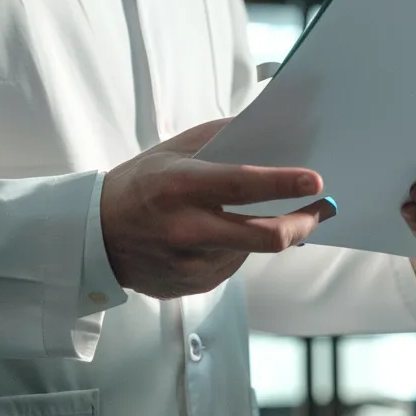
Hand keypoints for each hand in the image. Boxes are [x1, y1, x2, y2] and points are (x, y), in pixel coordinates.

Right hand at [103, 119, 336, 299]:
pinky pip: (232, 265)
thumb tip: (270, 130)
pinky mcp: (193, 285)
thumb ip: (219, 139)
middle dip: (302, 223)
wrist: (95, 238)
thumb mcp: (172, 151)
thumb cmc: (138, 185)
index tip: (316, 181)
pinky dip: (236, 248)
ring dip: (259, 231)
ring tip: (241, 215)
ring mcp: (189, 264)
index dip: (284, 184)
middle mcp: (186, 229)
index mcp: (179, 187)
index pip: (243, 186)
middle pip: (265, 236)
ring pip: (250, 249)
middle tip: (320, 210)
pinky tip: (214, 236)